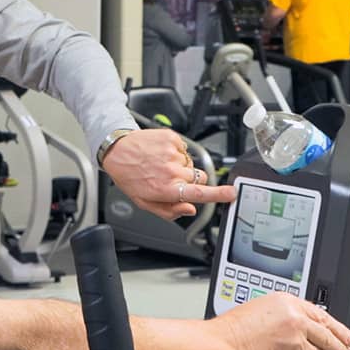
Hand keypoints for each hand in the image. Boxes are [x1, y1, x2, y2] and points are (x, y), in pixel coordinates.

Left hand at [101, 128, 235, 219]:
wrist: (117, 150)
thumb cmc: (129, 176)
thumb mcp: (144, 202)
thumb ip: (169, 210)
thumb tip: (190, 210)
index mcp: (166, 189)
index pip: (200, 193)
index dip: (219, 195)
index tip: (231, 194)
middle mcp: (171, 171)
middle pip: (200, 178)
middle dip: (191, 181)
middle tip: (173, 179)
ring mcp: (173, 153)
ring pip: (191, 164)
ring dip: (181, 166)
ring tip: (160, 164)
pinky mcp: (172, 139)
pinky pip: (184, 149)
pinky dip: (176, 153)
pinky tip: (161, 154)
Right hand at [212, 292, 349, 349]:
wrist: (221, 344)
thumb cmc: (232, 328)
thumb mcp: (260, 307)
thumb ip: (283, 315)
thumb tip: (300, 327)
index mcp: (288, 303)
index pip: (322, 316)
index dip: (338, 329)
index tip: (345, 337)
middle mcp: (294, 320)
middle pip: (328, 337)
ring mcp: (294, 341)